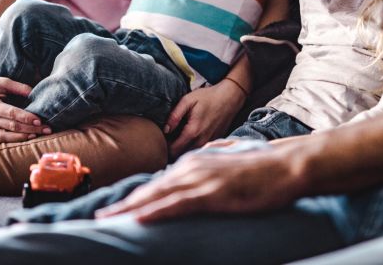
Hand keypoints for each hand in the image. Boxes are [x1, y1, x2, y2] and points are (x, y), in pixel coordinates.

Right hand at [0, 73, 50, 142]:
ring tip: (39, 134)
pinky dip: (13, 140)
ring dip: (24, 137)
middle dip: (31, 129)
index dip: (26, 117)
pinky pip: (0, 139)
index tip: (40, 120)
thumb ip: (19, 87)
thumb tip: (35, 93)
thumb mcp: (2, 81)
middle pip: (12, 126)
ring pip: (6, 136)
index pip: (11, 113)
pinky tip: (27, 137)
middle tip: (48, 129)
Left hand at [94, 145, 304, 221]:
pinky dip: (156, 211)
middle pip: (150, 188)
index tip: (115, 208)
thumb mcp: (228, 166)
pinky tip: (138, 218)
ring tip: (107, 220)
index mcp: (195, 161)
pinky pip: (177, 204)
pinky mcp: (212, 193)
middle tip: (97, 216)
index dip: (135, 196)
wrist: (285, 165)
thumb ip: (209, 167)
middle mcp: (192, 166)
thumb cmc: (261, 168)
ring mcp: (201, 179)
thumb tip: (194, 176)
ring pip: (157, 196)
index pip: (158, 182)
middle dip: (123, 204)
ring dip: (130, 209)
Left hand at [165, 81, 245, 158]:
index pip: (173, 150)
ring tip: (180, 135)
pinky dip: (193, 146)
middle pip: (181, 155)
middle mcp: (202, 142)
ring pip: (190, 154)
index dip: (165, 146)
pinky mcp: (214, 143)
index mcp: (193, 132)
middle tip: (170, 136)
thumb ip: (175, 115)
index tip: (163, 137)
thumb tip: (165, 130)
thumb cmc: (208, 97)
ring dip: (183, 149)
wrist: (230, 98)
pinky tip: (192, 135)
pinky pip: (199, 150)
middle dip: (172, 149)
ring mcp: (209, 144)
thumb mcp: (188, 100)